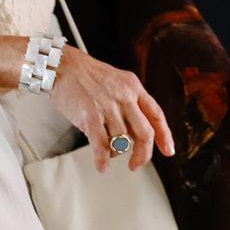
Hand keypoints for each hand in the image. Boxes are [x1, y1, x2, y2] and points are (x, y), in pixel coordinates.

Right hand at [48, 45, 175, 173]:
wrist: (61, 65)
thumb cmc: (85, 75)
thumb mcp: (117, 80)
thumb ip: (129, 101)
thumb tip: (135, 130)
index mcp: (133, 87)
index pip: (156, 115)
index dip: (164, 136)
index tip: (167, 151)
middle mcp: (124, 97)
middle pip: (145, 133)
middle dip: (143, 154)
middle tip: (136, 164)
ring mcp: (108, 107)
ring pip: (121, 141)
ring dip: (115, 152)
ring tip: (106, 150)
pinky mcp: (90, 116)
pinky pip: (101, 145)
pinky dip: (102, 159)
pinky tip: (101, 165)